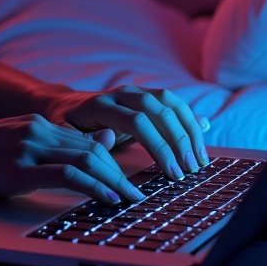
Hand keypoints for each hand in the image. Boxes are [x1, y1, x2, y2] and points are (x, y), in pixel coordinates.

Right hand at [0, 114, 146, 205]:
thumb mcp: (12, 145)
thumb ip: (47, 148)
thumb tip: (90, 147)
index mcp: (38, 124)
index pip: (89, 141)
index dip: (114, 162)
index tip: (130, 181)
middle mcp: (38, 129)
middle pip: (95, 148)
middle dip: (121, 173)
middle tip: (139, 196)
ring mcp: (29, 146)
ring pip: (87, 158)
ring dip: (114, 181)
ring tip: (131, 200)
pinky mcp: (19, 166)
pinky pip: (67, 174)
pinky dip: (93, 186)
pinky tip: (107, 199)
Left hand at [44, 86, 210, 181]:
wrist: (62, 105)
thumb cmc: (63, 127)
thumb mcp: (64, 137)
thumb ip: (85, 141)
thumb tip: (109, 139)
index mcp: (102, 104)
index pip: (138, 122)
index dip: (159, 147)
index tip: (173, 173)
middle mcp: (122, 93)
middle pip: (159, 110)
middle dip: (179, 141)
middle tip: (191, 170)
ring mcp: (136, 92)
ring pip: (170, 103)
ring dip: (189, 129)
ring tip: (200, 159)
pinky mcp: (145, 97)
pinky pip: (172, 102)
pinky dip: (189, 116)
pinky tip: (203, 130)